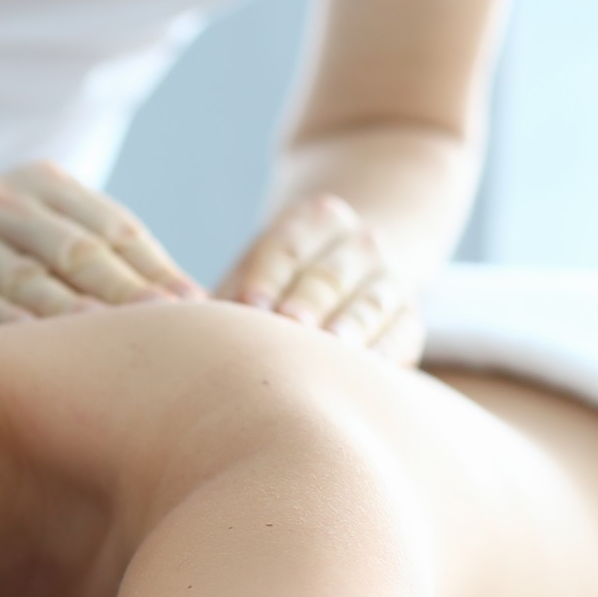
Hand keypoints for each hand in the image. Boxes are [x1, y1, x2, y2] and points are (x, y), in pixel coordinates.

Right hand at [0, 161, 201, 322]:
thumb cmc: (1, 243)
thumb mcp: (45, 224)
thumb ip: (100, 249)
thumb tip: (184, 299)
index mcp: (47, 183)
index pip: (112, 226)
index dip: (154, 265)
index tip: (194, 302)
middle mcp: (6, 200)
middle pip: (76, 250)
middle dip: (125, 288)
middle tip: (167, 321)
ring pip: (27, 276)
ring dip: (70, 309)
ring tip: (109, 337)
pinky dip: (5, 320)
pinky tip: (33, 341)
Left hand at [216, 194, 424, 366]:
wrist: (353, 264)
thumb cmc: (278, 282)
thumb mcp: (257, 270)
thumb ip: (232, 295)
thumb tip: (189, 328)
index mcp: (313, 221)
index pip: (285, 246)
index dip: (265, 276)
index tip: (247, 306)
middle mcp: (357, 243)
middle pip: (327, 275)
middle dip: (307, 303)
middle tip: (288, 330)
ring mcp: (389, 278)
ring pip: (369, 302)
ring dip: (349, 327)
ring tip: (331, 350)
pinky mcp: (408, 318)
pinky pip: (398, 334)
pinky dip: (382, 352)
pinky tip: (364, 375)